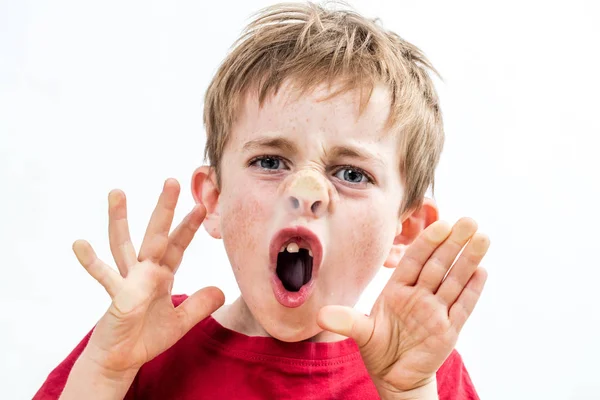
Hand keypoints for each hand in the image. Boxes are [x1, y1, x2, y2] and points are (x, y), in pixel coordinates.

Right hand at [72, 178, 224, 375]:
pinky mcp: (117, 297)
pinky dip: (91, 261)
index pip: (177, 246)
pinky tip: (80, 243)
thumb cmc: (145, 338)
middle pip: (155, 235)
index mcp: (161, 276)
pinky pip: (104, 277)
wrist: (118, 359)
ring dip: (121, 220)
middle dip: (164, 209)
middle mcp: (143, 272)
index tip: (202, 206)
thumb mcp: (179, 323)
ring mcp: (127, 281)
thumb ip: (198, 306)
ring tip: (118, 191)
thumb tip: (221, 290)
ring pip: (123, 245)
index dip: (189, 227)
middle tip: (171, 181)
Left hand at [317, 218, 488, 395]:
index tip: (439, 224)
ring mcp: (436, 311)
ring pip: (454, 281)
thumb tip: (322, 315)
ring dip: (468, 260)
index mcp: (398, 288)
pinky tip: (482, 271)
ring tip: (482, 237)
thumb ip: (346, 321)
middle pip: (438, 264)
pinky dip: (472, 290)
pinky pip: (463, 307)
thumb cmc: (378, 349)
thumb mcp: (361, 333)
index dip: (426, 242)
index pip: (414, 260)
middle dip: (453, 243)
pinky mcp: (449, 329)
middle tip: (469, 221)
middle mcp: (419, 295)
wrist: (395, 378)